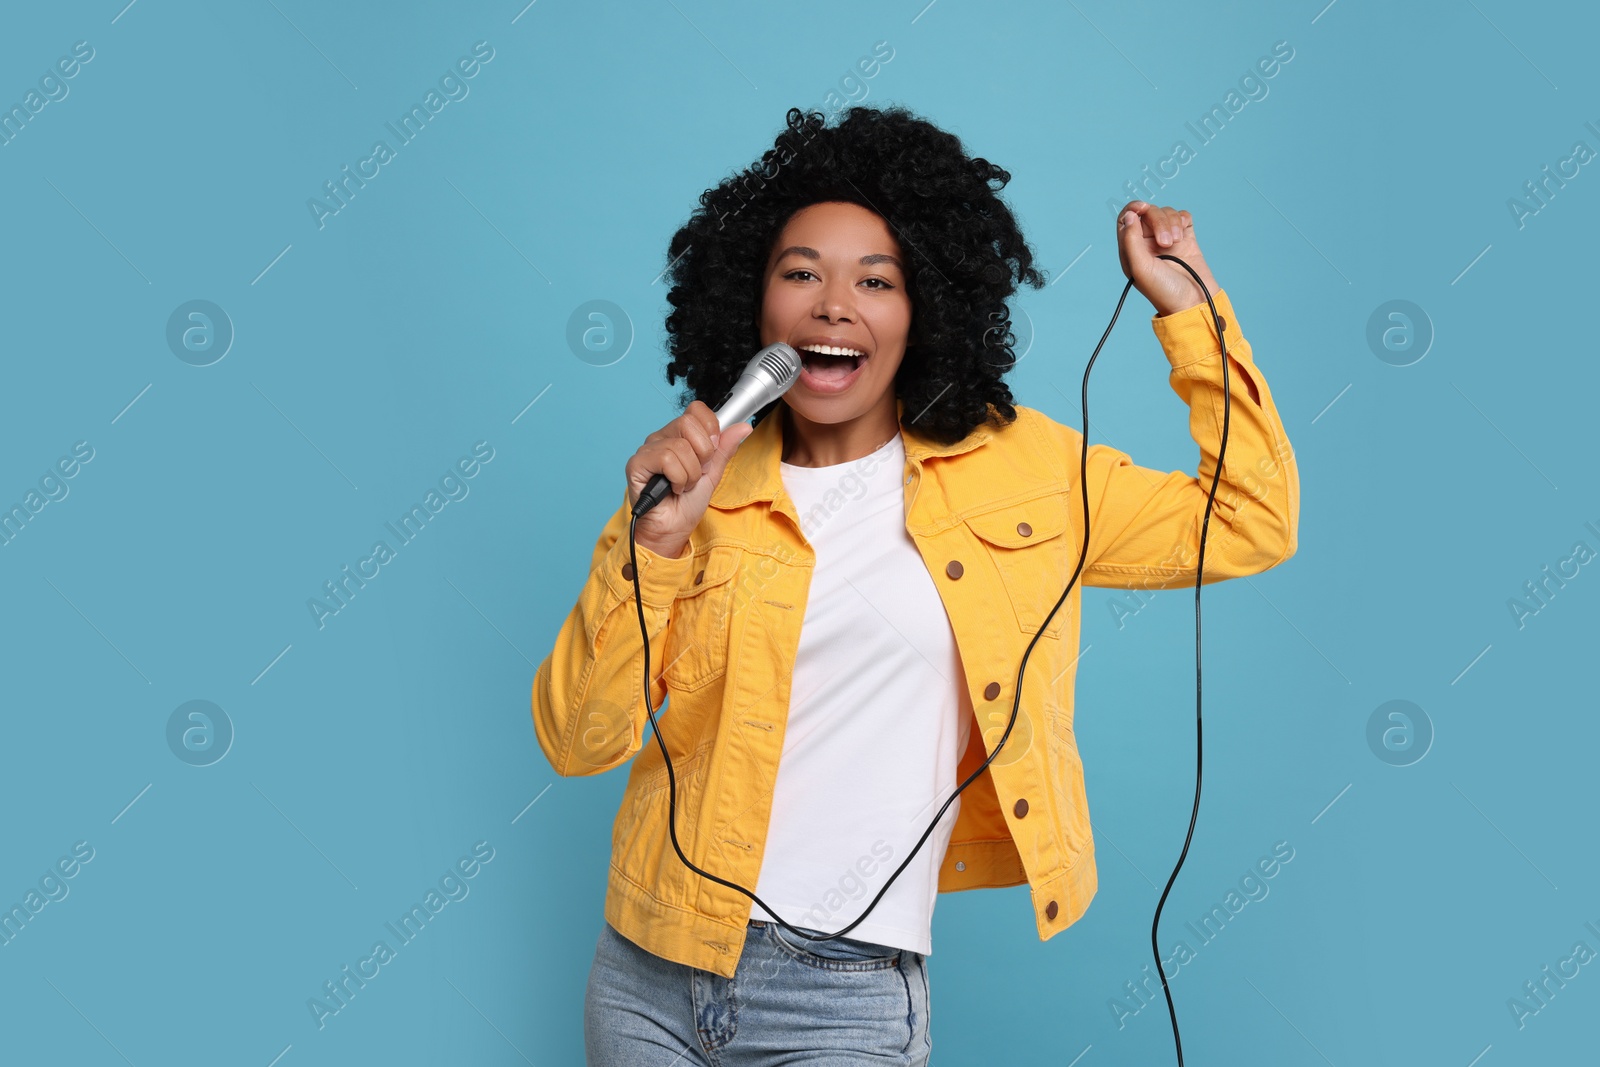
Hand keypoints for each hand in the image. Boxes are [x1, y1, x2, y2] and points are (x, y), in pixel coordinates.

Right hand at [624, 400, 753, 558]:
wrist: (674, 529)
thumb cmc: (687, 504)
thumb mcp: (713, 473)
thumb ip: (724, 448)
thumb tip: (742, 427)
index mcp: (679, 436)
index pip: (696, 410)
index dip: (710, 429)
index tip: (710, 453)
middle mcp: (661, 438)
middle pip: (688, 423)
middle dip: (702, 455)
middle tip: (696, 473)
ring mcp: (648, 450)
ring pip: (680, 446)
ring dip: (690, 474)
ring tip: (683, 486)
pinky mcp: (637, 464)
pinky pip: (666, 458)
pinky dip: (677, 478)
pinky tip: (672, 488)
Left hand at [1116, 200, 1221, 316]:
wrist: (1193, 302)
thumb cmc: (1163, 291)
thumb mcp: (1140, 268)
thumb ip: (1130, 240)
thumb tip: (1130, 215)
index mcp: (1132, 249)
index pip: (1127, 218)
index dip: (1134, 208)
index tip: (1143, 208)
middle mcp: (1148, 242)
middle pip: (1149, 213)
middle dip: (1159, 222)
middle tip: (1165, 244)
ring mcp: (1167, 239)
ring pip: (1167, 213)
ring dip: (1172, 224)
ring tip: (1175, 243)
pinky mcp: (1185, 238)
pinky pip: (1182, 216)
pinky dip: (1182, 221)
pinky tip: (1183, 235)